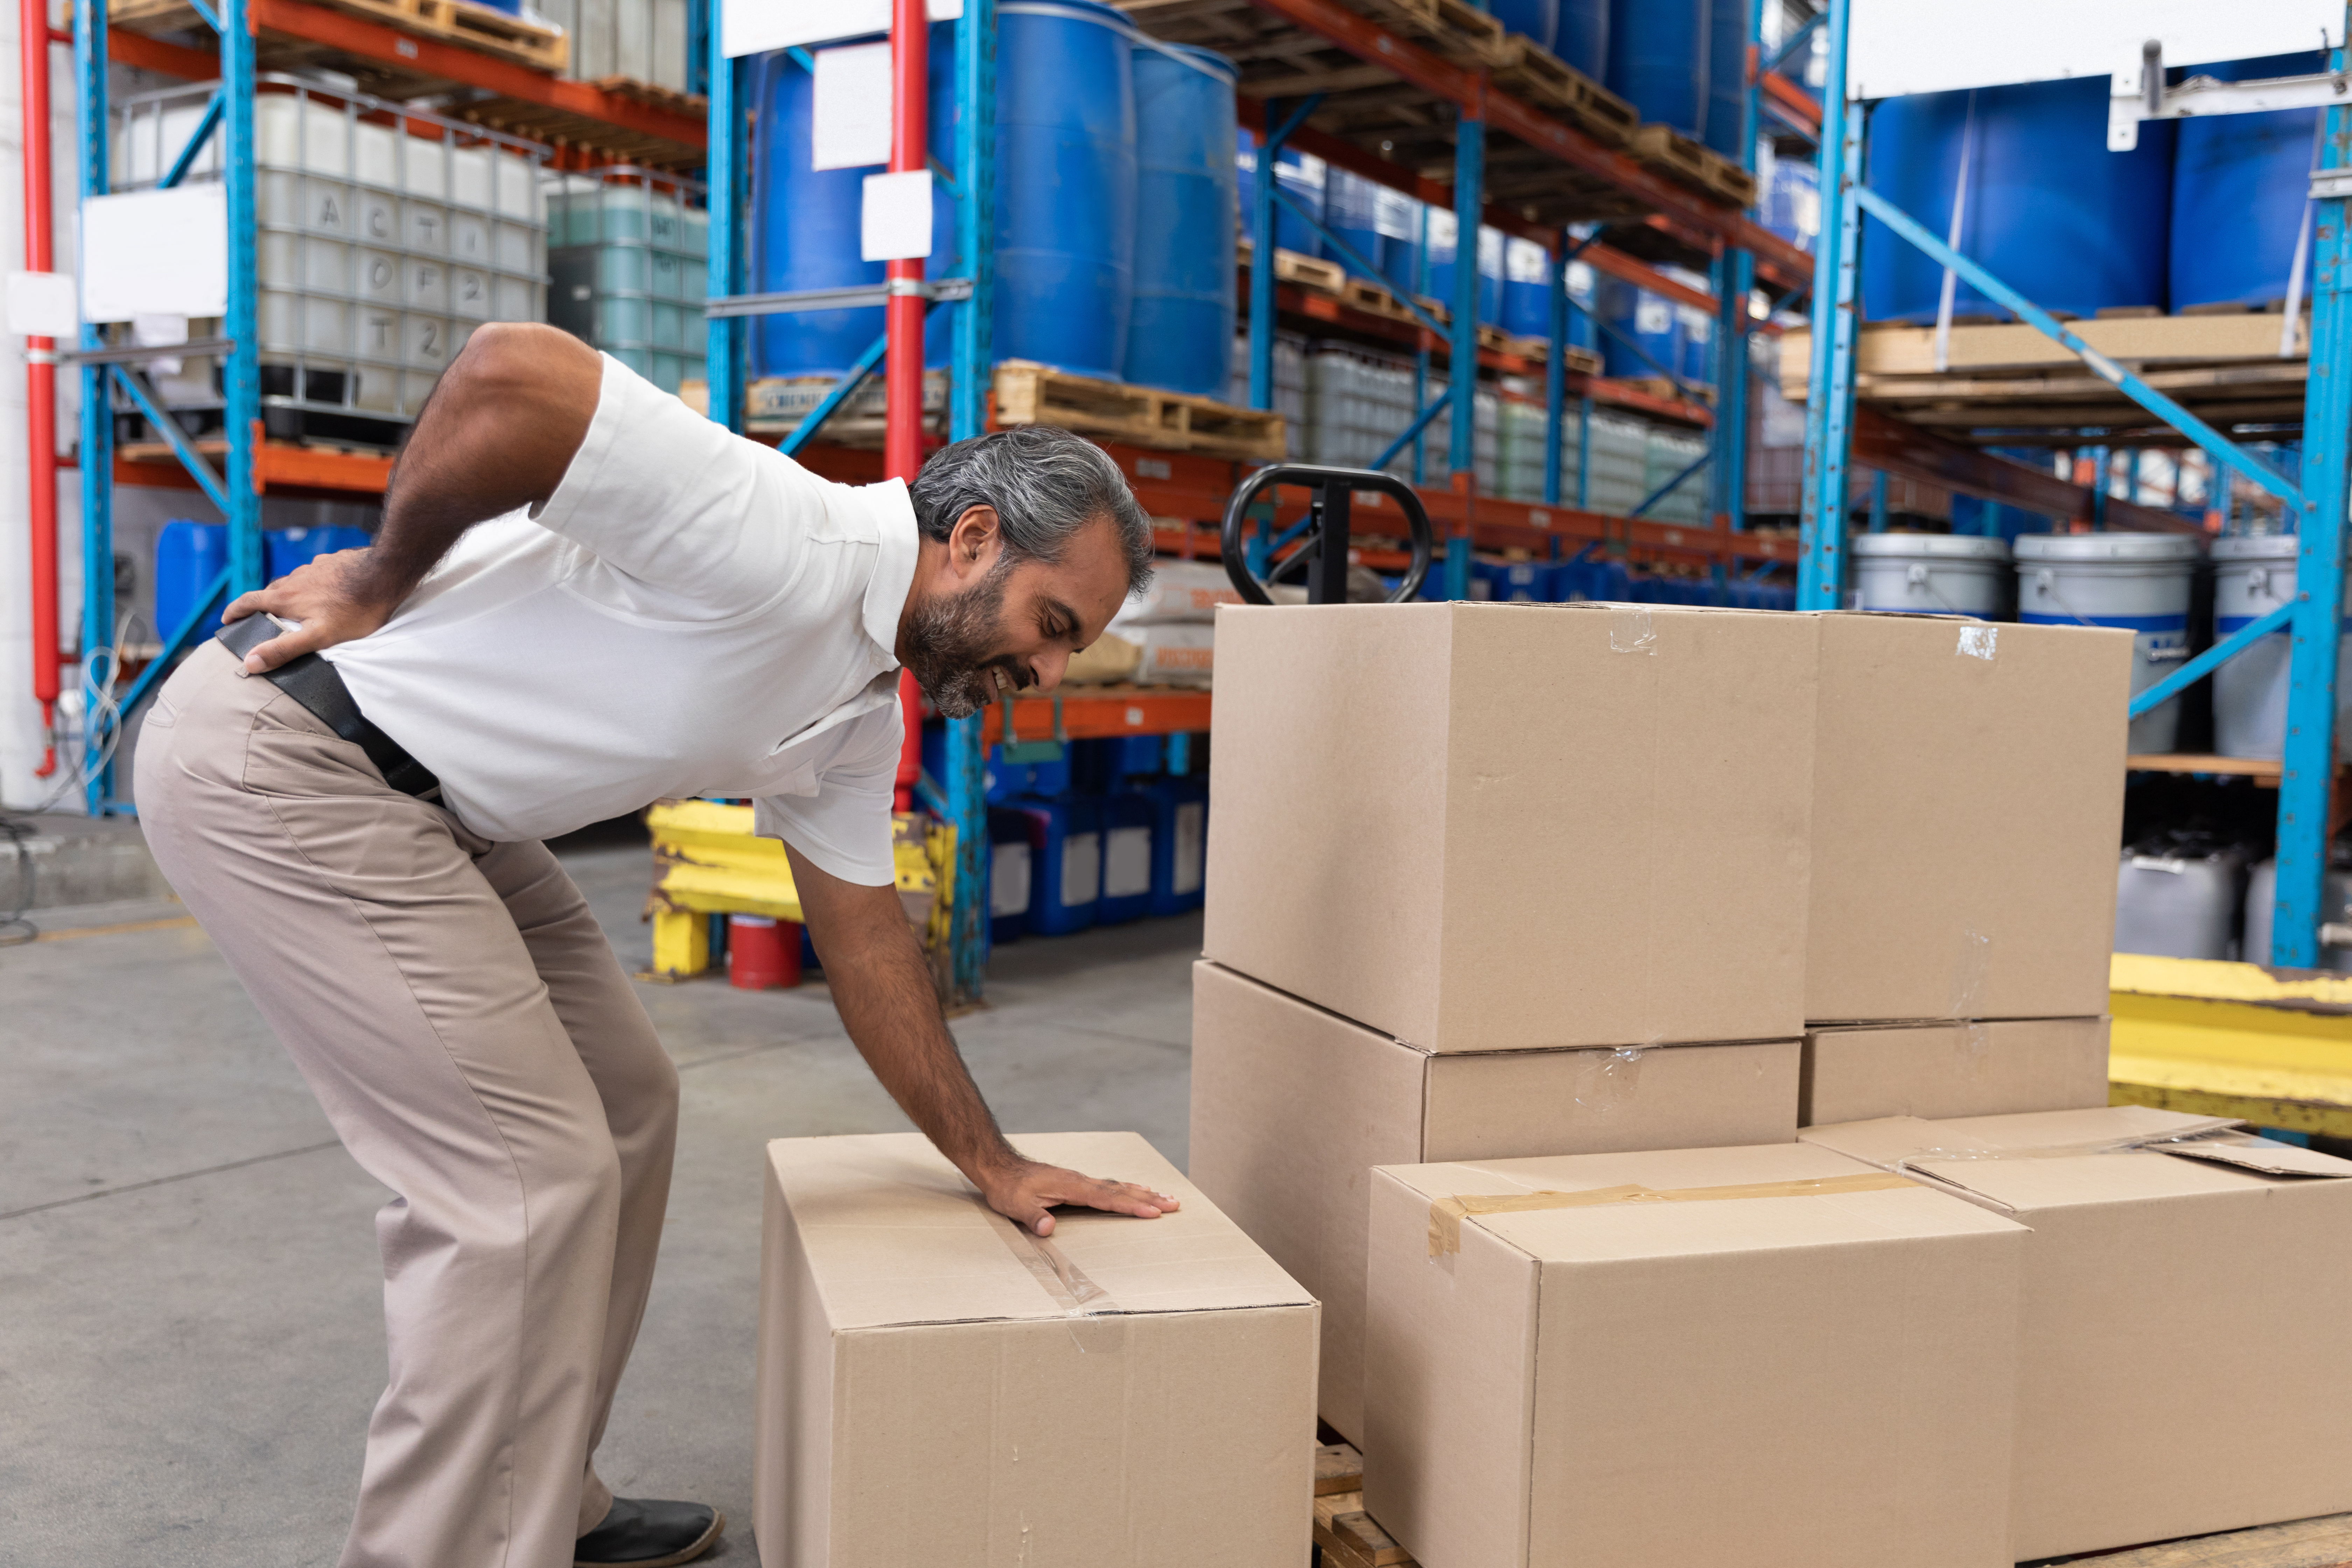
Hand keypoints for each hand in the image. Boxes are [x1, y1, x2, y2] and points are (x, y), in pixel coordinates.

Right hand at [221, 548, 397, 671]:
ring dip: (289, 595)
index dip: (234, 611)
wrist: (385, 575)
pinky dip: (313, 586)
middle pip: (270, 592)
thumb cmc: (354, 610)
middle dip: (262, 605)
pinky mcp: (332, 563)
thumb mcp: (318, 636)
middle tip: (263, 620)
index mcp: (284, 596)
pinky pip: (315, 576)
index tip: (226, 620)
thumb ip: (284, 648)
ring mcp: (313, 568)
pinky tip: (326, 593)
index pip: (248, 601)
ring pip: (294, 583)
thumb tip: (250, 662)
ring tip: (296, 609)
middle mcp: (294, 578)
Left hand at [979, 1158, 1181, 1237]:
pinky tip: (1136, 1190)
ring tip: (1166, 1197)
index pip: (1108, 1198)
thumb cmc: (1009, 1188)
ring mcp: (1081, 1181)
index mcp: (1072, 1186)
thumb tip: (1048, 1228)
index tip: (1154, 1211)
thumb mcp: (1016, 1205)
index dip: (1132, 1205)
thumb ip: (1034, 1217)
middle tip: (1174, 1203)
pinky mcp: (1077, 1183)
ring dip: (1143, 1192)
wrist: (1000, 1167)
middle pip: (1121, 1190)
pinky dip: (1127, 1189)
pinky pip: (1110, 1186)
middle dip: (1149, 1198)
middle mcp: (1082, 1181)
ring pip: (1118, 1186)